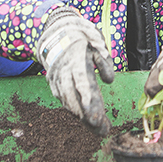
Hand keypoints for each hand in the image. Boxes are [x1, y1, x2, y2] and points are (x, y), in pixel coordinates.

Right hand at [37, 6, 114, 135]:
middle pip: (75, 99)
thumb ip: (103, 61)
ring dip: (81, 117)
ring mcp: (56, 78)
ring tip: (97, 128)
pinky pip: (63, 99)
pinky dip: (73, 109)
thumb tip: (109, 80)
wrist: (55, 32)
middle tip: (101, 130)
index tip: (97, 117)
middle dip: (87, 116)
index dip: (89, 102)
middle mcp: (64, 72)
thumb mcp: (96, 41)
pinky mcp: (53, 82)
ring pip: (68, 102)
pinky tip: (84, 118)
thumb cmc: (80, 36)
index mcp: (76, 60)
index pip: (82, 84)